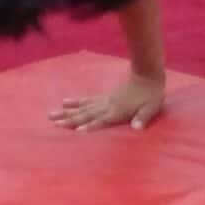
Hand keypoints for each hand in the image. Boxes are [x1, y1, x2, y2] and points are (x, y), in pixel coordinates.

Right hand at [50, 73, 164, 132]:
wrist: (147, 74)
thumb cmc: (151, 94)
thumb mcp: (151, 108)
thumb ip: (143, 118)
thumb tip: (137, 128)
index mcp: (118, 111)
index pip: (101, 121)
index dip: (90, 126)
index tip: (75, 131)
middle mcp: (107, 106)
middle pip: (86, 114)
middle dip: (69, 119)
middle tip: (53, 122)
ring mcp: (104, 100)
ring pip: (83, 107)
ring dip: (67, 111)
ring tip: (52, 114)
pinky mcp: (104, 96)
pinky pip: (87, 100)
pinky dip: (76, 102)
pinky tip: (66, 101)